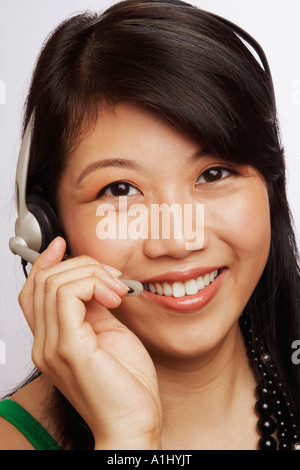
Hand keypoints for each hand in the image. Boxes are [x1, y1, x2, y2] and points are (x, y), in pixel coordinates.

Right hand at [18, 237, 161, 448]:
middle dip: (82, 265)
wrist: (134, 423)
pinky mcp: (69, 349)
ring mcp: (52, 347)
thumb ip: (94, 307)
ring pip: (55, 283)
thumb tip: (95, 280)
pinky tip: (113, 298)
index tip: (63, 245)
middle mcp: (45, 343)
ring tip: (117, 290)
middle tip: (113, 276)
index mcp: (53, 340)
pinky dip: (93, 285)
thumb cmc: (127, 385)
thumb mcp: (109, 334)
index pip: (33, 291)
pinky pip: (68, 296)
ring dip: (92, 274)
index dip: (45, 263)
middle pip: (44, 281)